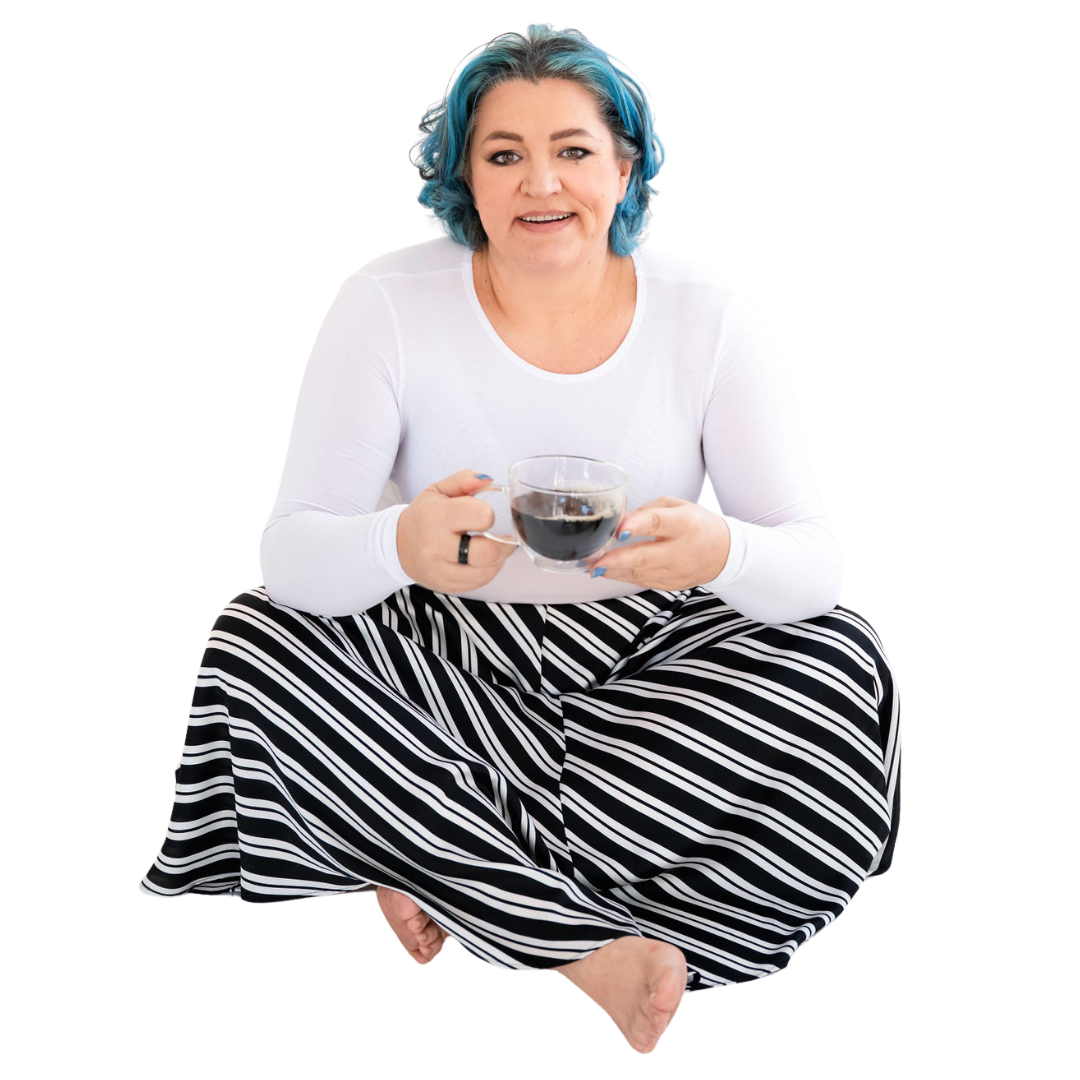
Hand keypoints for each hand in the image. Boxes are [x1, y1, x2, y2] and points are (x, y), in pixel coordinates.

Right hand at [397, 468, 516, 593]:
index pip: (481, 516)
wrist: (397, 546)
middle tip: (505, 538)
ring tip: (496, 549)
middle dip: (503, 544)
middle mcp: (436, 546)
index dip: (488, 515)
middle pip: (486, 552)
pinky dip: (487, 572)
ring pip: (486, 572)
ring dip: (498, 560)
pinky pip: (478, 583)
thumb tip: (487, 479)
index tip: (483, 515)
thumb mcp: (438, 490)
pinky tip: (483, 561)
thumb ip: (464, 481)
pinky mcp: (444, 585)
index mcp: (436, 516)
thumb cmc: (423, 516)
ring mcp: (439, 570)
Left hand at [584, 497, 729, 589]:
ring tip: (592, 566)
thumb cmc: (697, 523)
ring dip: (613, 570)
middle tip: (595, 562)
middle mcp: (682, 550)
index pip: (658, 523)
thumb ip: (647, 511)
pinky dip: (623, 576)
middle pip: (645, 556)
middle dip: (617, 561)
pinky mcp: (671, 585)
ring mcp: (676, 571)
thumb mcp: (677, 506)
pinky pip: (642, 581)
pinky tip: (607, 571)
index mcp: (685, 523)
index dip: (637, 526)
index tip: (619, 531)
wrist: (724, 553)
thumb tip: (618, 522)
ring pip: (639, 573)